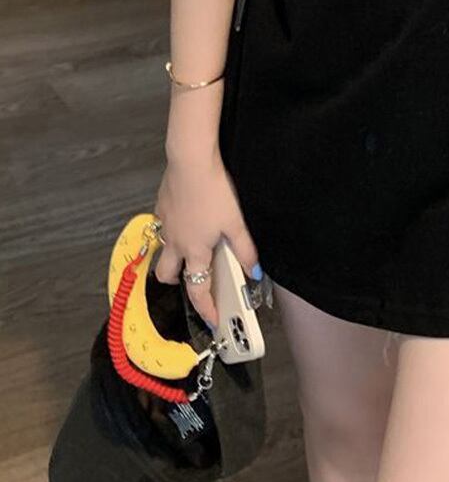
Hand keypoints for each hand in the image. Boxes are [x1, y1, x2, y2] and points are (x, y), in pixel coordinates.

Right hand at [154, 149, 260, 329]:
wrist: (190, 161)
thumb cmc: (213, 191)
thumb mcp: (235, 223)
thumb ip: (244, 249)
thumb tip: (254, 270)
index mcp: (195, 250)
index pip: (198, 290)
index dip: (206, 309)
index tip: (213, 320)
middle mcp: (175, 242)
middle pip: (167, 276)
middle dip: (178, 282)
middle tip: (194, 277)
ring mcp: (164, 225)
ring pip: (162, 252)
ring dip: (172, 257)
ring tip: (190, 248)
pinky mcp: (161, 207)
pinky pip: (162, 226)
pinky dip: (172, 230)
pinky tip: (187, 217)